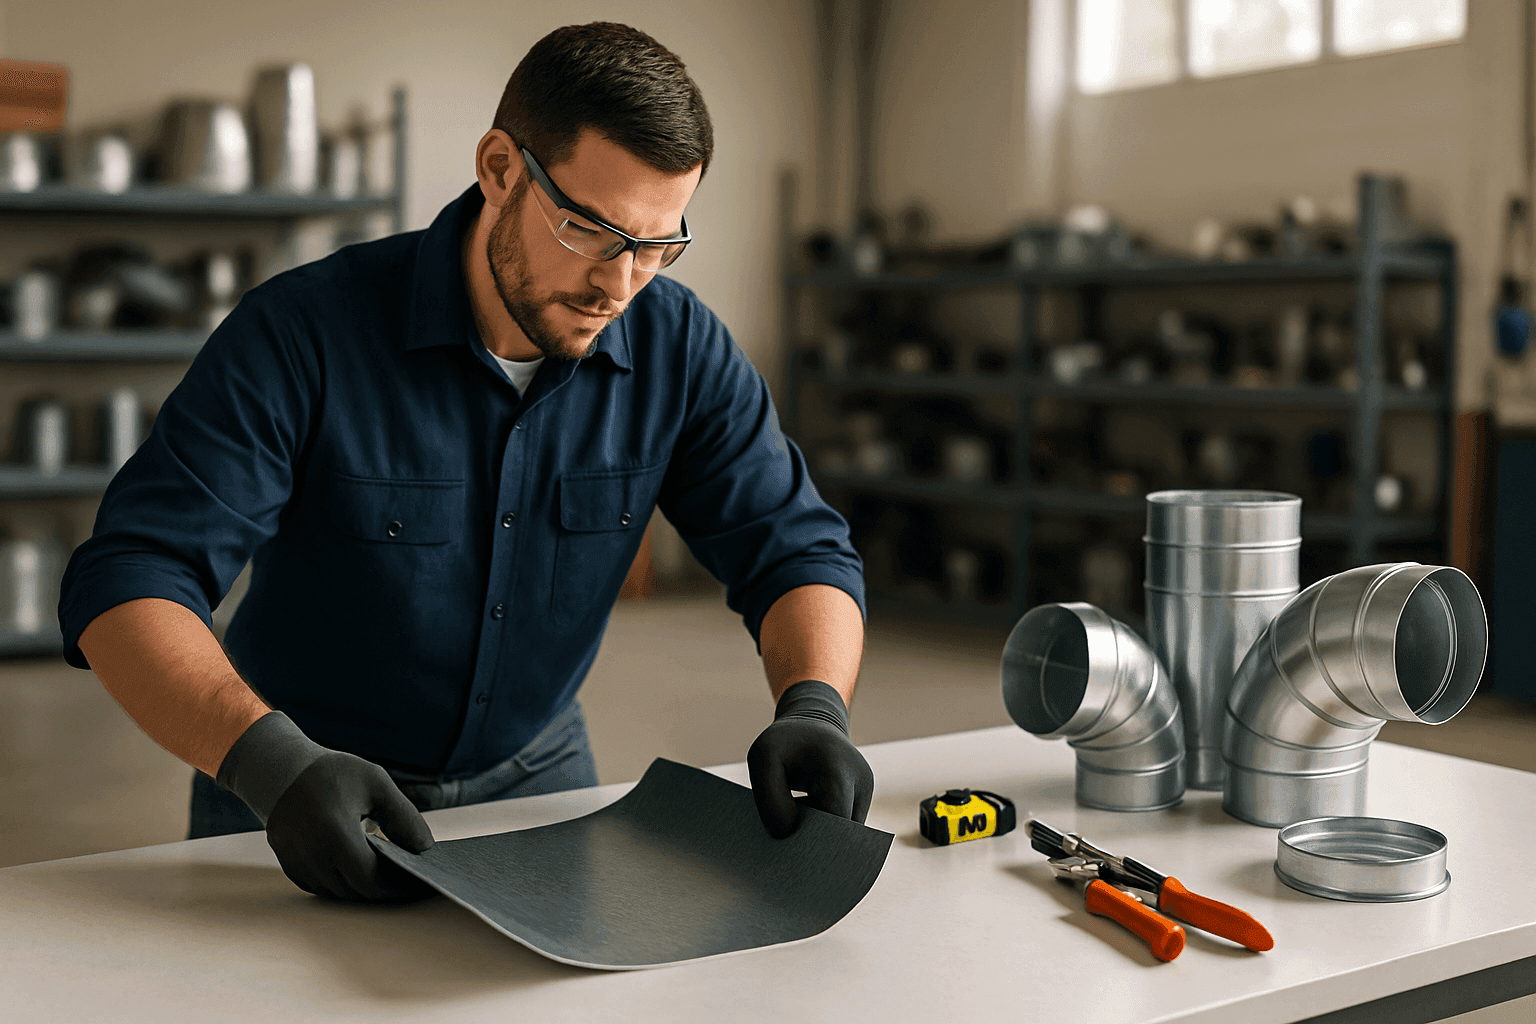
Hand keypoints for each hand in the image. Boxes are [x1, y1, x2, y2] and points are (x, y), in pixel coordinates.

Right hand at [264, 751, 436, 900]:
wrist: (283, 769)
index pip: (370, 878)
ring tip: (387, 871)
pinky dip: (342, 882)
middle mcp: (310, 853)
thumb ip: (404, 817)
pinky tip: (358, 866)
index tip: (419, 883)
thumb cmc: (333, 773)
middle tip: (408, 880)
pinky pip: (321, 886)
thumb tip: (424, 848)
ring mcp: (296, 862)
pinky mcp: (289, 865)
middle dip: (384, 889)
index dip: (397, 886)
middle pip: (355, 890)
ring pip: (338, 892)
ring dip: (363, 887)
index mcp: (333, 832)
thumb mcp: (376, 784)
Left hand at [747, 679, 873, 838]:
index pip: (836, 817)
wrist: (812, 724)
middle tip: (785, 850)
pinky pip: (841, 826)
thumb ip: (770, 799)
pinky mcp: (860, 801)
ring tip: (789, 820)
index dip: (816, 840)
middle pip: (844, 832)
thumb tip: (786, 834)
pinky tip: (799, 819)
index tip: (791, 853)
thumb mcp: (763, 758)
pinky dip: (820, 829)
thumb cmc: (784, 741)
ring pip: (843, 833)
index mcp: (839, 768)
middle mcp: (861, 782)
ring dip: (817, 834)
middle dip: (815, 843)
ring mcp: (864, 793)